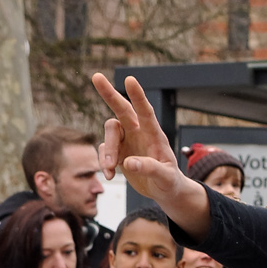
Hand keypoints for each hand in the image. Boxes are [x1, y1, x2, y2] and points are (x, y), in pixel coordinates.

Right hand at [90, 74, 212, 240]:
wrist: (164, 191)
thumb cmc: (170, 182)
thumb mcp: (166, 178)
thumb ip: (151, 169)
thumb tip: (129, 163)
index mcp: (155, 135)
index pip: (146, 112)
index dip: (138, 97)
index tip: (130, 79)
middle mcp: (139, 133)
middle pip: (122, 109)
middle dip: (109, 94)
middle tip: (96, 76)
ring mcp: (127, 140)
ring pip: (109, 134)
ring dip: (107, 151)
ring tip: (110, 169)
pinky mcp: (117, 151)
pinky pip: (104, 151)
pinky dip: (104, 162)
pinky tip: (110, 176)